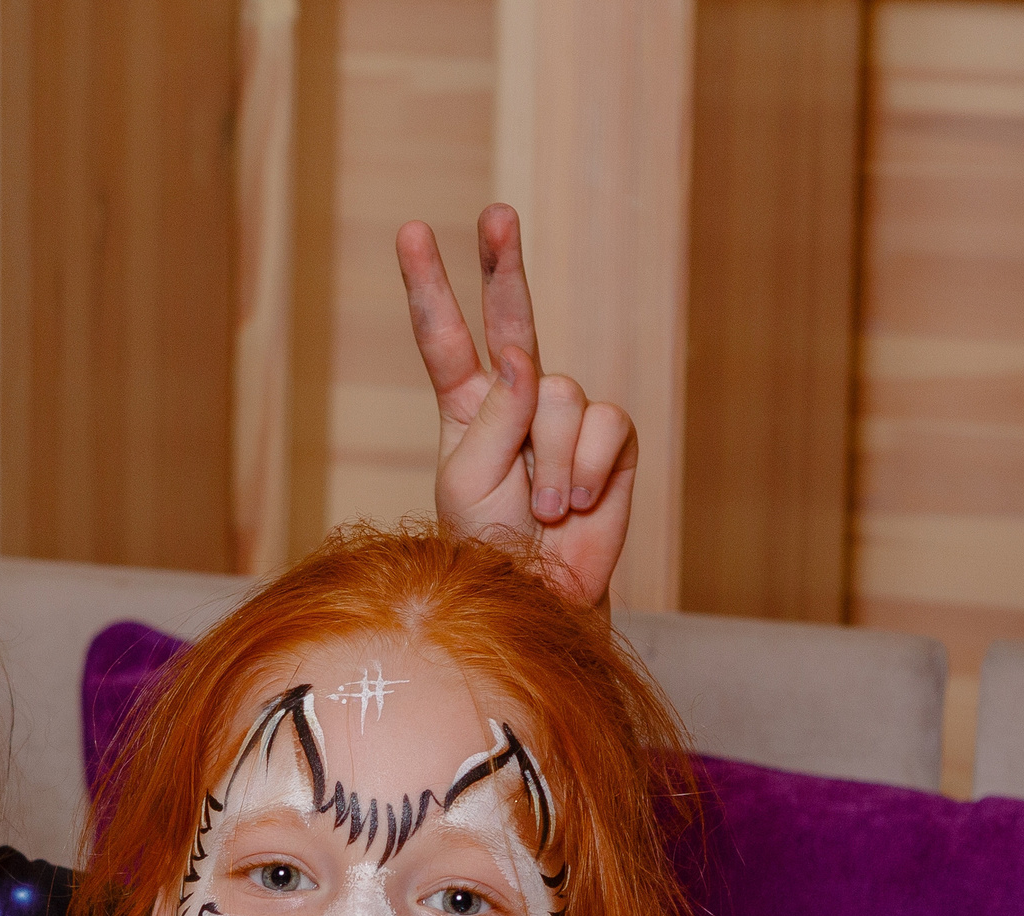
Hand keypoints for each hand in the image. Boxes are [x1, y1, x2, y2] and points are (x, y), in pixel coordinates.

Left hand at [401, 204, 637, 606]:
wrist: (540, 594)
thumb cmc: (489, 543)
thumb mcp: (469, 479)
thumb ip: (495, 415)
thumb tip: (526, 357)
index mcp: (467, 407)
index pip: (445, 337)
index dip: (430, 285)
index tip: (412, 231)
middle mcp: (517, 399)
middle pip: (512, 318)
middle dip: (504, 265)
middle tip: (497, 213)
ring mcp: (564, 416)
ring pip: (561, 395)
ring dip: (550, 461)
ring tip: (542, 507)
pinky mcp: (611, 439)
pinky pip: (603, 426)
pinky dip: (585, 469)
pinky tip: (577, 502)